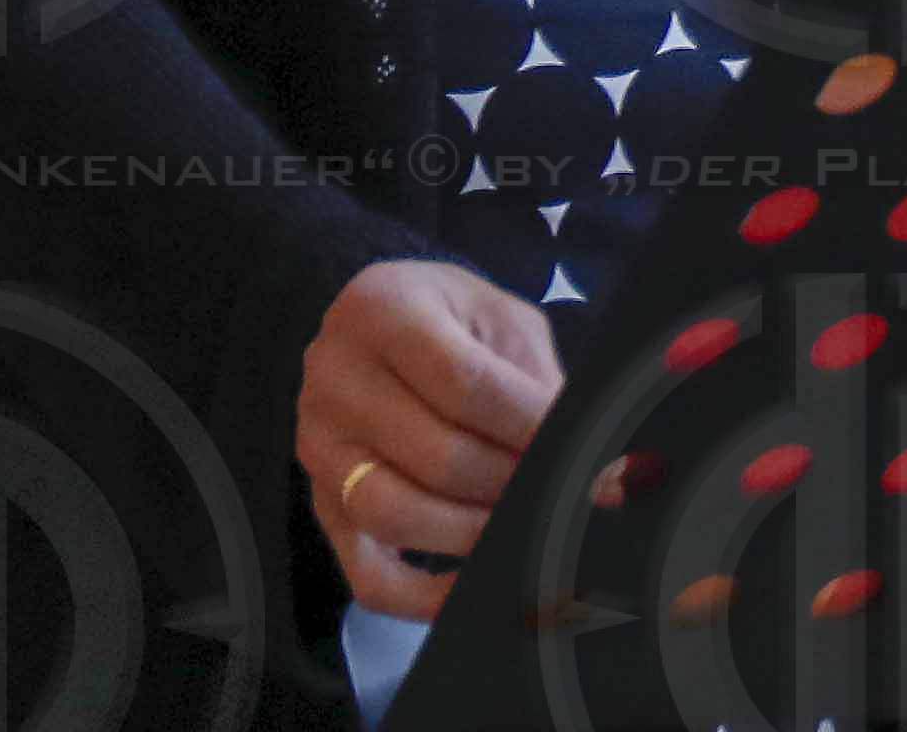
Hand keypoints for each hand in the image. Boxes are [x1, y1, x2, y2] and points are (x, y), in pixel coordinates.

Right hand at [303, 257, 556, 612]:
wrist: (378, 322)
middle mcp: (334, 379)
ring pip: (395, 515)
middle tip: (560, 492)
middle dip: (510, 483)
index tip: (581, 454)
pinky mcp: (320, 504)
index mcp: (382, 310)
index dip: (530, 429)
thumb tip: (587, 459)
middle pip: (435, 457)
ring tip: (523, 523)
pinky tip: (473, 588)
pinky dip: (424, 596)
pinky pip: (366, 573)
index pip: (466, 385)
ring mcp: (319, 447)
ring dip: (474, 533)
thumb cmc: (451, 319)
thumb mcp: (499, 320)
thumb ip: (535, 381)